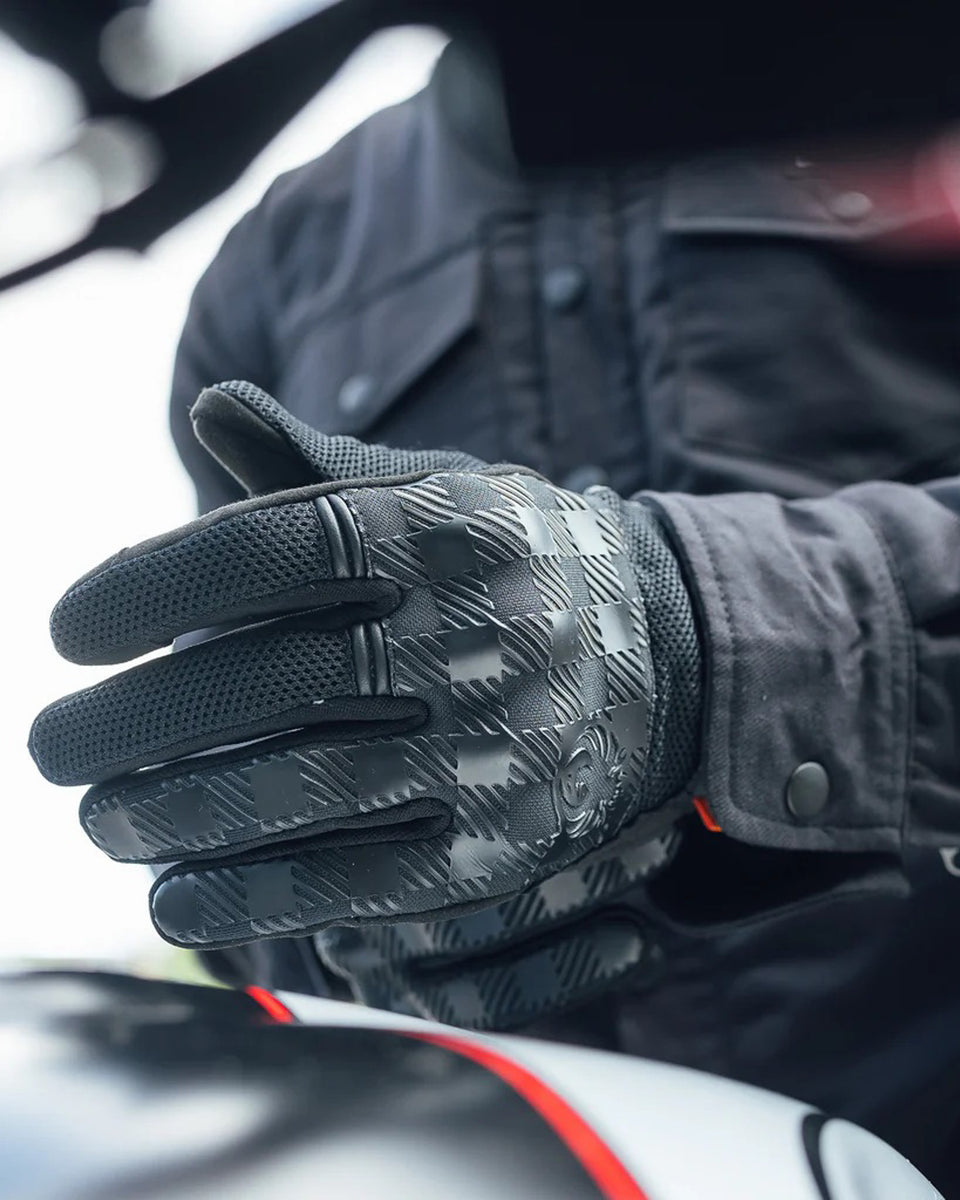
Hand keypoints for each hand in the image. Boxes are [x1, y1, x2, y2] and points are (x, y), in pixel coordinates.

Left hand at [30, 382, 699, 949]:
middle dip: (132, 718)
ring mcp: (498, 748)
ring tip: (97, 816)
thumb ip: (323, 466)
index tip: (67, 628)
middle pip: (271, 677)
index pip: (277, 547)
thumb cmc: (516, 564)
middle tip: (48, 745)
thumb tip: (209, 407)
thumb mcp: (442, 492)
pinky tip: (174, 892)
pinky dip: (251, 895)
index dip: (152, 586)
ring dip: (173, 812)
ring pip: (303, 788)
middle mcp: (481, 633)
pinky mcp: (504, 846)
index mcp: (452, 529)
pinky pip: (360, 881)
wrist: (670, 656)